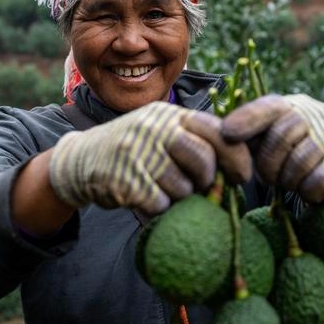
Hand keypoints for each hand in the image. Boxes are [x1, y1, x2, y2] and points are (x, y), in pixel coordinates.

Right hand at [49, 102, 251, 214]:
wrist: (81, 159)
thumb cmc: (134, 149)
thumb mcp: (160, 131)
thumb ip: (194, 141)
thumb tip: (238, 168)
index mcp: (169, 115)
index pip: (216, 130)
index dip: (236, 156)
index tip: (242, 175)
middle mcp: (154, 129)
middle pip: (203, 159)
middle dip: (206, 180)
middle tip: (198, 187)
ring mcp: (138, 155)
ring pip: (183, 187)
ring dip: (179, 196)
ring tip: (161, 188)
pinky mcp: (126, 182)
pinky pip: (160, 205)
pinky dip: (158, 208)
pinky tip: (145, 198)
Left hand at [221, 94, 323, 212]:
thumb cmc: (292, 159)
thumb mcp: (270, 144)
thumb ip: (249, 138)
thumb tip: (220, 136)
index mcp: (292, 105)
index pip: (268, 107)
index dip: (246, 119)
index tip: (227, 133)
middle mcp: (317, 114)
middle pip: (281, 136)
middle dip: (269, 164)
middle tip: (269, 177)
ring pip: (300, 162)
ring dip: (289, 181)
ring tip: (291, 182)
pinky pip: (319, 182)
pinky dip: (308, 192)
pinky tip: (311, 190)